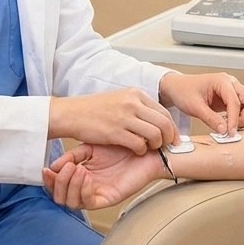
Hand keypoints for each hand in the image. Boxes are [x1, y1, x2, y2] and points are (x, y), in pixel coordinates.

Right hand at [42, 143, 163, 208]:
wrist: (145, 148)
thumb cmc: (123, 146)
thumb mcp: (92, 147)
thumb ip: (74, 155)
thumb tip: (54, 165)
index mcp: (80, 175)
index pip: (57, 185)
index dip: (50, 180)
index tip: (47, 169)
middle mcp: (85, 187)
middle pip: (60, 197)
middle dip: (58, 183)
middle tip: (64, 168)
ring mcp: (96, 194)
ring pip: (71, 202)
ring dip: (69, 185)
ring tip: (76, 169)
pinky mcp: (108, 199)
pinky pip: (88, 202)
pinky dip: (82, 189)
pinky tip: (85, 175)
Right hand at [48, 88, 177, 154]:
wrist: (70, 113)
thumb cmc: (93, 109)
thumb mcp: (120, 100)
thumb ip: (138, 107)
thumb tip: (157, 121)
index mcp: (136, 94)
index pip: (164, 112)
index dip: (172, 128)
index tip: (173, 138)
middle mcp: (132, 103)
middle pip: (164, 123)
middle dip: (168, 138)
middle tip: (165, 146)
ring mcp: (124, 117)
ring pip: (155, 134)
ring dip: (156, 145)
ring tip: (149, 149)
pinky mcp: (115, 132)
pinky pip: (139, 144)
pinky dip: (141, 150)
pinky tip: (135, 150)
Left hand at [158, 72, 243, 134]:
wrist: (177, 88)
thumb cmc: (183, 91)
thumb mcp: (194, 106)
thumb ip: (210, 118)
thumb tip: (223, 130)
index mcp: (222, 81)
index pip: (235, 101)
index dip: (234, 119)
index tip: (230, 132)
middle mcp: (231, 84)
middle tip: (234, 129)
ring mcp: (232, 91)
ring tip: (230, 127)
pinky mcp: (230, 99)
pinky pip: (242, 108)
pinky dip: (239, 118)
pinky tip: (228, 124)